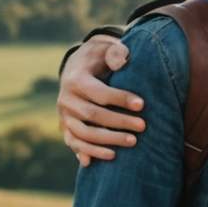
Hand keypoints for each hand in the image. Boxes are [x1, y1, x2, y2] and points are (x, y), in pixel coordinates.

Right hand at [60, 36, 143, 165]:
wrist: (78, 67)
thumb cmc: (100, 58)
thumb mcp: (106, 49)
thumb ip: (115, 52)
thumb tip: (122, 61)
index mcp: (75, 79)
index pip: (98, 92)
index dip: (120, 98)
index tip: (142, 104)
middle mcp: (66, 99)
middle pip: (92, 115)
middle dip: (119, 122)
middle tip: (143, 126)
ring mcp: (64, 116)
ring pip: (83, 133)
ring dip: (108, 140)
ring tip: (133, 142)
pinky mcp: (65, 127)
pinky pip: (75, 143)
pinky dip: (89, 152)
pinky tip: (109, 157)